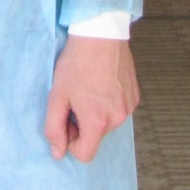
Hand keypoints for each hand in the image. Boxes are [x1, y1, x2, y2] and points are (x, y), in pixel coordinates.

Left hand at [44, 35, 139, 162]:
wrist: (100, 35)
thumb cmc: (76, 64)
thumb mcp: (57, 96)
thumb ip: (54, 129)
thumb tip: (57, 153)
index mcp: (97, 122)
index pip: (85, 154)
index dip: (71, 142)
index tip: (66, 120)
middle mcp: (118, 119)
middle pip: (96, 137)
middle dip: (83, 125)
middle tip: (75, 99)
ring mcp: (129, 107)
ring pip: (107, 123)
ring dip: (96, 114)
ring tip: (89, 89)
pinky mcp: (135, 96)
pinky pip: (118, 110)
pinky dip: (108, 103)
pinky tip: (102, 84)